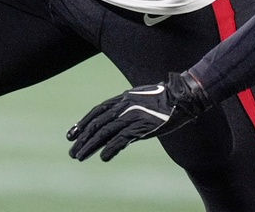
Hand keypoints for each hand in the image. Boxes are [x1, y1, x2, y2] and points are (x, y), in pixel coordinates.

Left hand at [67, 71, 212, 161]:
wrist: (182, 97)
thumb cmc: (164, 98)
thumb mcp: (141, 98)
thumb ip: (128, 107)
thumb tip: (117, 118)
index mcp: (123, 98)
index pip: (97, 111)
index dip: (82, 123)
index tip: (71, 134)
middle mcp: (123, 106)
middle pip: (97, 124)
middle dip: (82, 138)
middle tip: (72, 151)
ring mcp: (131, 116)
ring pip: (104, 133)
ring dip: (90, 146)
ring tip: (79, 156)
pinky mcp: (141, 127)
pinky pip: (122, 139)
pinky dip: (111, 149)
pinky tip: (103, 157)